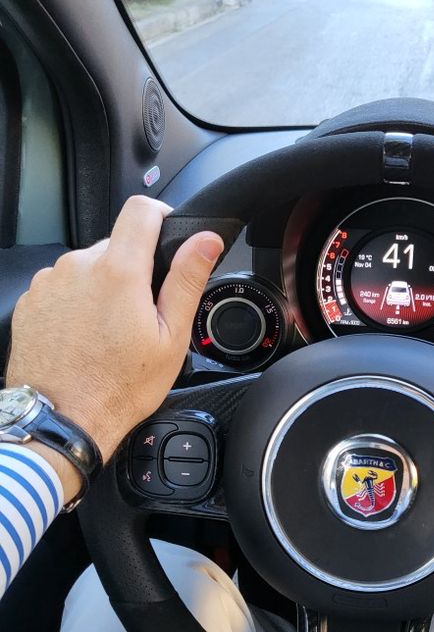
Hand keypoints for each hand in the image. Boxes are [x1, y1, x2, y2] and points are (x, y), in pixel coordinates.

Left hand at [6, 196, 223, 475]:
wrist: (62, 421)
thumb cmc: (118, 387)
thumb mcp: (170, 337)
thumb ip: (187, 280)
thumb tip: (205, 240)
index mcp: (118, 272)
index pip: (140, 210)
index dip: (161, 216)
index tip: (167, 237)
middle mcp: (78, 267)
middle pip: (115, 245)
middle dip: (133, 270)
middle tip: (142, 315)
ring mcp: (49, 283)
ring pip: (88, 268)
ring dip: (103, 288)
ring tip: (110, 332)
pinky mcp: (31, 301)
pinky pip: (63, 287)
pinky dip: (77, 303)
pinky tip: (85, 337)